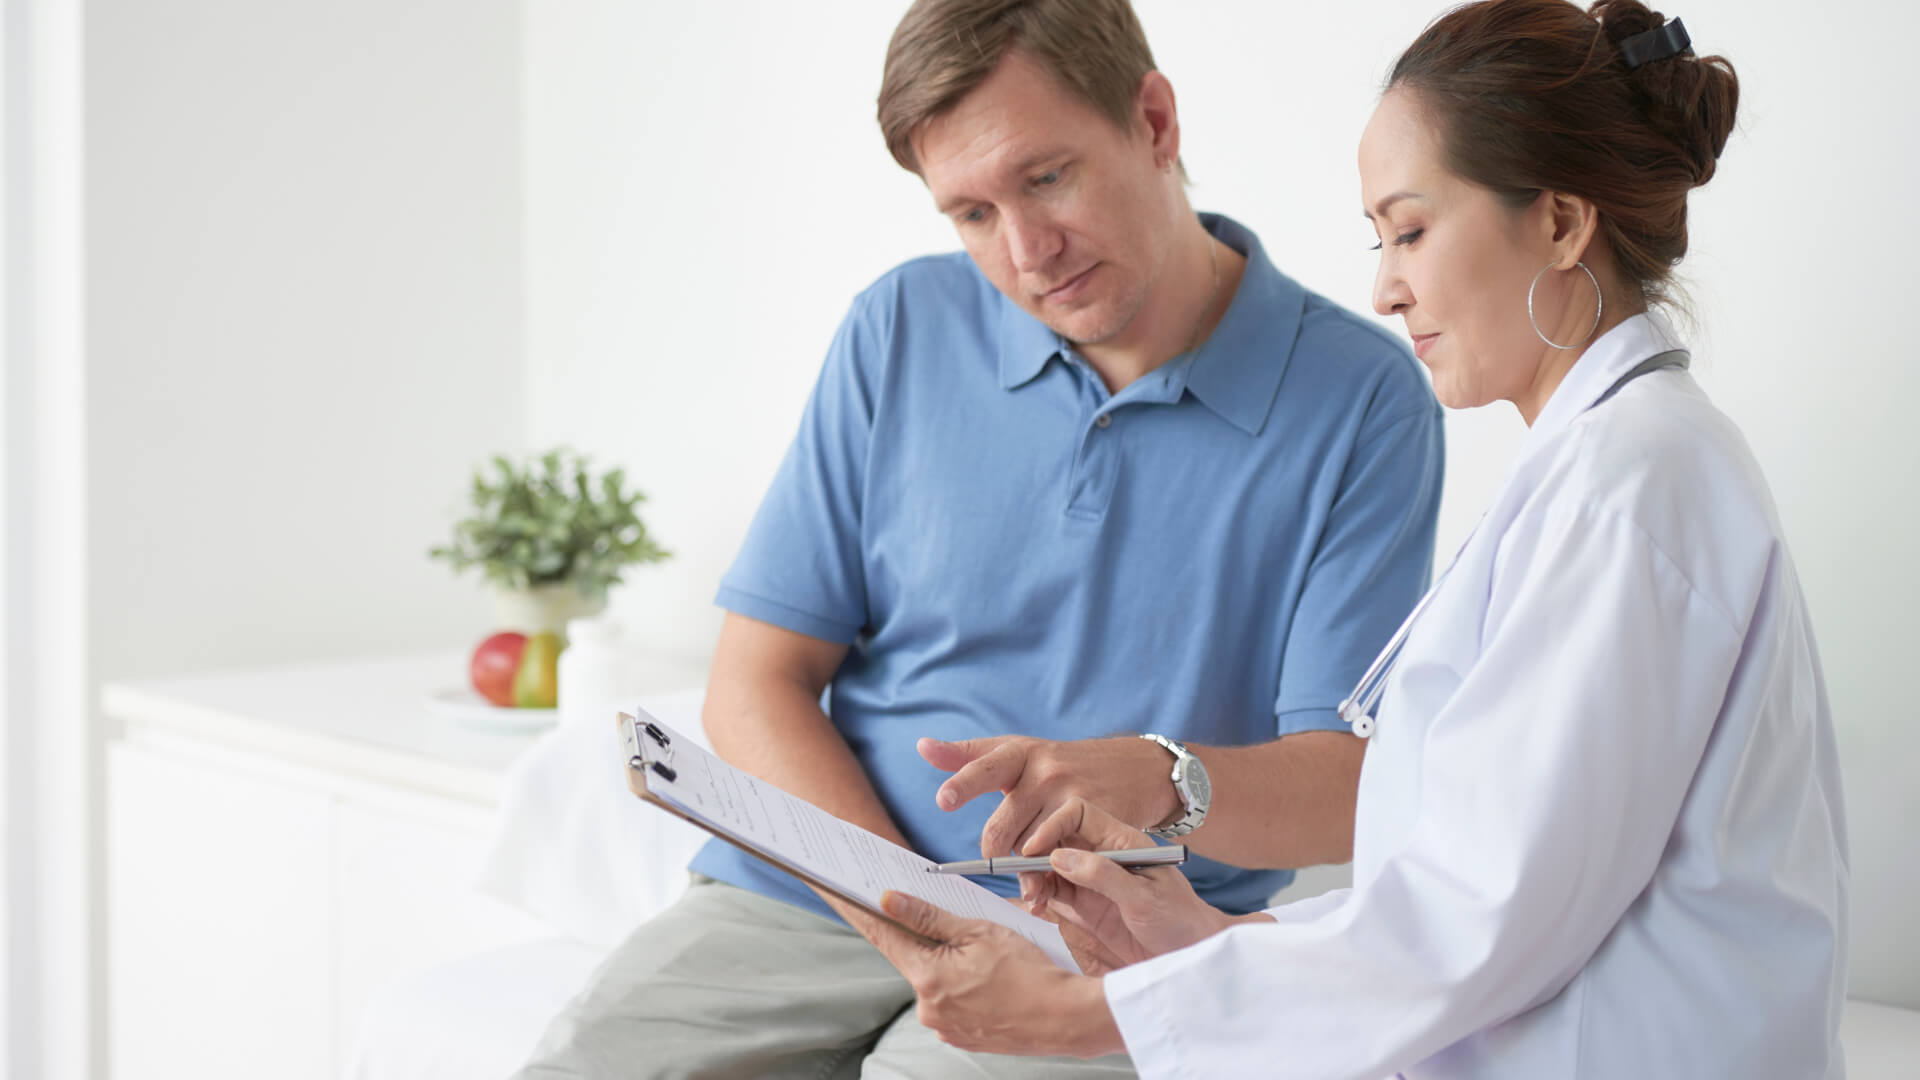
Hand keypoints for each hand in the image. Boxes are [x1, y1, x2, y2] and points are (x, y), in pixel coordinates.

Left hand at [867, 891, 1124, 1058]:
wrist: (1066, 1018)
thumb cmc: (1030, 970)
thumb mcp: (979, 930)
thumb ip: (929, 916)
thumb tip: (888, 899)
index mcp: (928, 976)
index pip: (884, 936)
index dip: (865, 912)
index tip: (843, 894)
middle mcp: (928, 1008)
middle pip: (914, 960)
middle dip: (927, 940)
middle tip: (954, 925)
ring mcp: (945, 1027)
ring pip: (936, 982)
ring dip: (949, 966)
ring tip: (987, 959)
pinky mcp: (962, 1038)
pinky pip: (952, 1004)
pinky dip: (963, 988)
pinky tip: (990, 980)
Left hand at [919, 734, 1177, 858]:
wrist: (1130, 768)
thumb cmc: (1058, 763)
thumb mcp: (1017, 752)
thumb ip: (968, 756)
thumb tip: (921, 746)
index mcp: (1020, 753)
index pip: (984, 767)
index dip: (963, 784)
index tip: (943, 800)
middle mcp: (1044, 771)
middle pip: (1002, 829)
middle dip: (996, 853)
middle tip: (996, 862)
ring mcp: (1071, 795)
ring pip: (1029, 849)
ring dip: (1026, 863)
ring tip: (1033, 862)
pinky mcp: (1094, 821)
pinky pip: (1060, 859)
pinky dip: (1052, 873)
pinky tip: (1053, 876)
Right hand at [1017, 797, 1248, 965]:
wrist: (1192, 953)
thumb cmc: (1179, 920)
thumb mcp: (1144, 897)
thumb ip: (1102, 875)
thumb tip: (1059, 857)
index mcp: (1121, 841)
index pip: (1077, 814)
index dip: (1051, 826)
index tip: (1032, 851)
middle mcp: (1102, 855)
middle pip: (1056, 839)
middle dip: (1035, 857)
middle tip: (1028, 885)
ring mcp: (1092, 880)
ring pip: (1049, 866)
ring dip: (1033, 879)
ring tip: (1033, 900)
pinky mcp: (1086, 905)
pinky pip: (1053, 891)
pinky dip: (1039, 897)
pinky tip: (1036, 908)